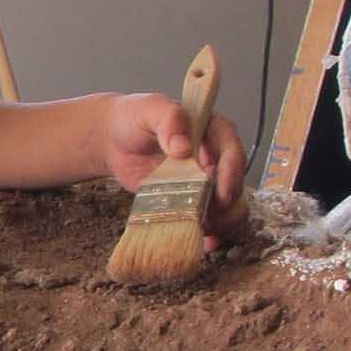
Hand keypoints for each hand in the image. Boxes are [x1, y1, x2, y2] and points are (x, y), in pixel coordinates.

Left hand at [102, 92, 248, 250]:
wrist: (115, 139)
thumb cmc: (135, 117)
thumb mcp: (150, 109)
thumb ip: (168, 119)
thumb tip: (182, 146)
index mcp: (212, 130)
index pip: (233, 151)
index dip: (231, 173)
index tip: (221, 192)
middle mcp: (215, 157)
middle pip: (235, 184)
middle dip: (227, 204)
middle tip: (208, 215)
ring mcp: (204, 182)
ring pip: (229, 206)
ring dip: (222, 221)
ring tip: (202, 230)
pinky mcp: (191, 200)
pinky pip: (209, 219)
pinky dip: (209, 232)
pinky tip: (203, 241)